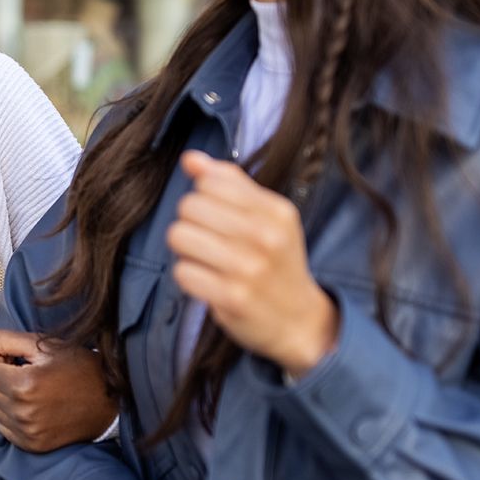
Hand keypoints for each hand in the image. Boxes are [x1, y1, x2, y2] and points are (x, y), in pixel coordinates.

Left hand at [0, 329, 117, 452]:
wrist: (109, 398)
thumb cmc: (79, 367)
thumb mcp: (42, 345)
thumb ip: (1, 342)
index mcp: (24, 384)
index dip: (2, 359)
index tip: (20, 360)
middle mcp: (23, 412)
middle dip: (3, 377)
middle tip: (28, 373)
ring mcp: (27, 432)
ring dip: (6, 397)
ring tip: (33, 390)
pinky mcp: (32, 445)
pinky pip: (4, 428)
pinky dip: (12, 415)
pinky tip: (34, 406)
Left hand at [166, 151, 339, 375]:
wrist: (300, 321)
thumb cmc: (277, 262)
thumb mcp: (267, 217)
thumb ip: (229, 183)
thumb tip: (190, 158)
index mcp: (276, 210)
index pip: (210, 181)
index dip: (203, 196)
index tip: (217, 215)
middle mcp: (266, 236)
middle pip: (189, 206)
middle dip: (190, 222)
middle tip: (208, 240)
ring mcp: (249, 268)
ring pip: (179, 236)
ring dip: (185, 250)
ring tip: (205, 259)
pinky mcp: (232, 298)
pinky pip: (182, 272)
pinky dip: (188, 276)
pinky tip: (207, 281)